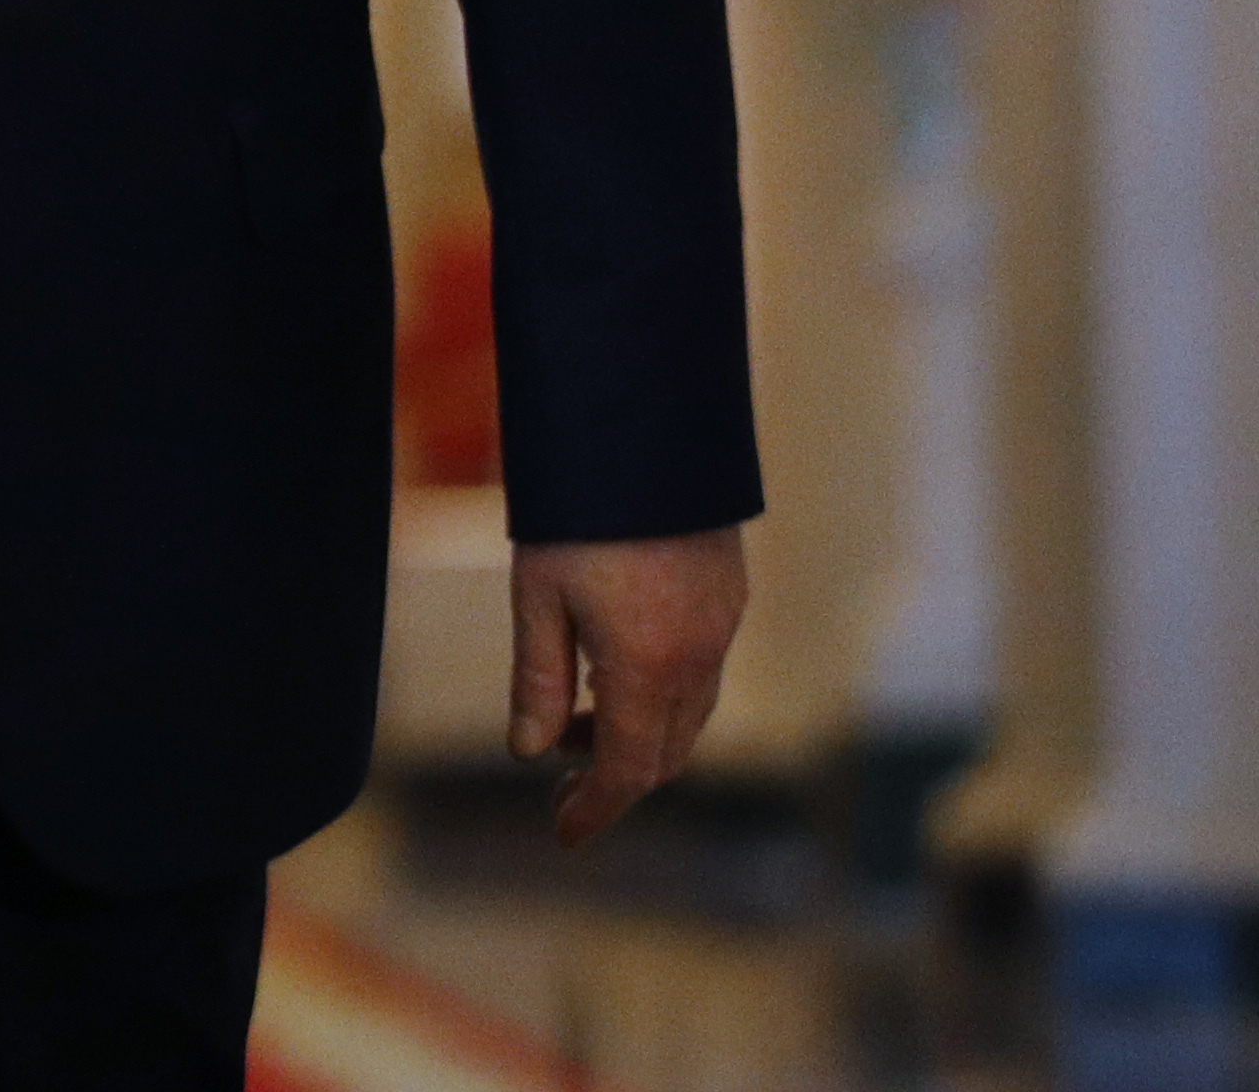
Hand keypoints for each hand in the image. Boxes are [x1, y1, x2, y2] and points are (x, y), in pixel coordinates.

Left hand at [509, 527, 747, 842]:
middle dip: (615, 775)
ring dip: (638, 733)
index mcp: (648, 665)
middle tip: (558, 778)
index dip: (596, 807)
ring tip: (571, 719)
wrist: (644, 425)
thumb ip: (538, 679)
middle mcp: (699, 654)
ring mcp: (723, 624)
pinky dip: (661, 693)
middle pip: (666, 751)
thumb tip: (529, 751)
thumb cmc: (577, 509)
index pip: (629, 769)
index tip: (564, 833)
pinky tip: (611, 667)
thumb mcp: (537, 595)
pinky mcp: (730, 593)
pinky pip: (702, 671)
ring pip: (689, 713)